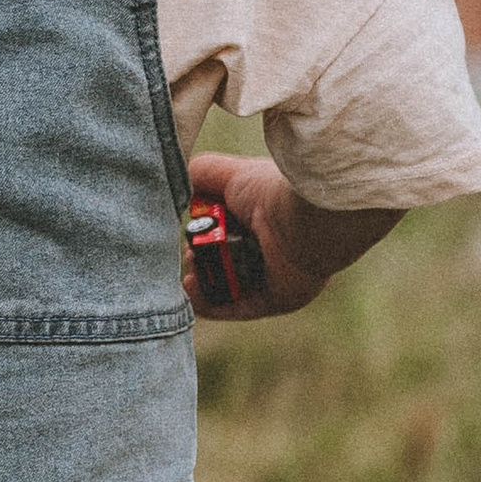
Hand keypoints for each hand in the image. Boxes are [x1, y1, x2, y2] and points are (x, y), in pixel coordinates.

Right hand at [182, 151, 400, 320]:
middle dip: (199, 260)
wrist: (303, 218)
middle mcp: (268, 246)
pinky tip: (192, 290)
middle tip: (192, 254)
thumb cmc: (269, 191)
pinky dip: (212, 304)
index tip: (188, 230)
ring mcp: (273, 275)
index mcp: (260, 217)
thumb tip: (178, 188)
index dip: (202, 234)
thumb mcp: (227, 174)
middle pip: (222, 260)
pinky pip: (238, 308)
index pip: (224, 229)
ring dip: (203, 282)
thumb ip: (200, 173)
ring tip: (192, 273)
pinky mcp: (276, 299)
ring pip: (227, 287)